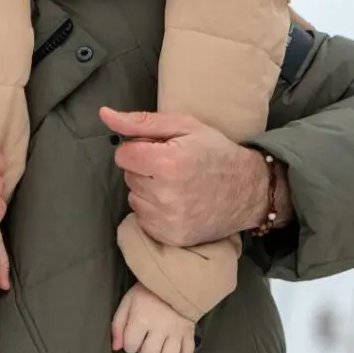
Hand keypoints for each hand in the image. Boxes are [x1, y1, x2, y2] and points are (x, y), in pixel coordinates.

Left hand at [99, 107, 291, 245]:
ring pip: (134, 198)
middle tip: (172, 166)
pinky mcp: (172, 237)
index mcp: (167, 163)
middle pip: (129, 176)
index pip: (123, 154)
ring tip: (176, 185)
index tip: (158, 149)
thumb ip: (140, 121)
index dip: (138, 148)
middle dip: (144, 168)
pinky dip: (154, 210)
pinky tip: (176, 202)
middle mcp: (166, 195)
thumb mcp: (183, 126)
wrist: (249, 189)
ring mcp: (169, 220)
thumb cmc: (215, 151)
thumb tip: (104, 115)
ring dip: (147, 190)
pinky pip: (143, 219)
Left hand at [111, 282, 195, 352]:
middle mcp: (160, 327)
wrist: (174, 279)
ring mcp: (176, 332)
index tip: (133, 336)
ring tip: (158, 351)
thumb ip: (118, 324)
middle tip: (145, 344)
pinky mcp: (190, 333)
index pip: (131, 346)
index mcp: (142, 318)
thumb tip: (116, 347)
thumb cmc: (147, 291)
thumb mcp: (127, 302)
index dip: (129, 344)